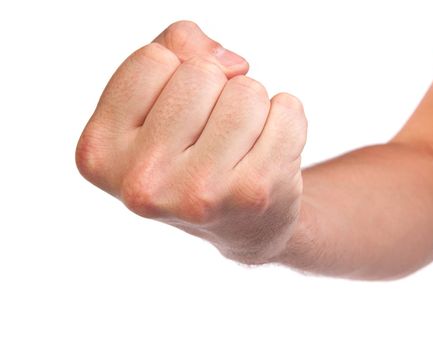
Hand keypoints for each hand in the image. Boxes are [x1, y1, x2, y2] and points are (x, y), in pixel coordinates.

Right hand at [76, 21, 306, 262]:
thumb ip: (173, 49)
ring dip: (253, 106)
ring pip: (246, 90)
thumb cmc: (194, 155)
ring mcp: (198, 193)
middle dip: (218, 89)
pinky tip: (269, 154)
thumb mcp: (157, 100)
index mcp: (101, 152)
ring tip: (241, 146)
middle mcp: (142, 181)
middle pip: (201, 72)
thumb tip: (230, 62)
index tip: (182, 112)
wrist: (240, 226)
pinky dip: (286, 120)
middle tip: (215, 135)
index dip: (177, 72)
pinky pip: (288, 111)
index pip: (154, 59)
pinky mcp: (252, 194)